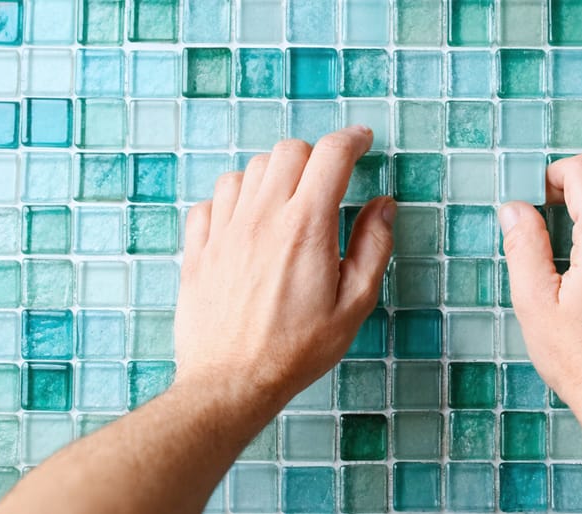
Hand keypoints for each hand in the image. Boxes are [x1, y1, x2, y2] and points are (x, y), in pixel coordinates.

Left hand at [173, 126, 395, 404]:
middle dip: (314, 157)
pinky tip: (246, 224)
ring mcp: (224, 230)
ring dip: (273, 177)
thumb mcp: (353, 305)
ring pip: (248, 170)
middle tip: (326, 184)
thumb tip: (383, 207)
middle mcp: (261, 218)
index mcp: (305, 227)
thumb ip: (372, 247)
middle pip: (288, 151)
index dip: (352, 139)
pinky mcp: (198, 248)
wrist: (231, 383)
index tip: (362, 142)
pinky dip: (233, 200)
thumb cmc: (296, 350)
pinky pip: (212, 200)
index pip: (330, 155)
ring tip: (287, 206)